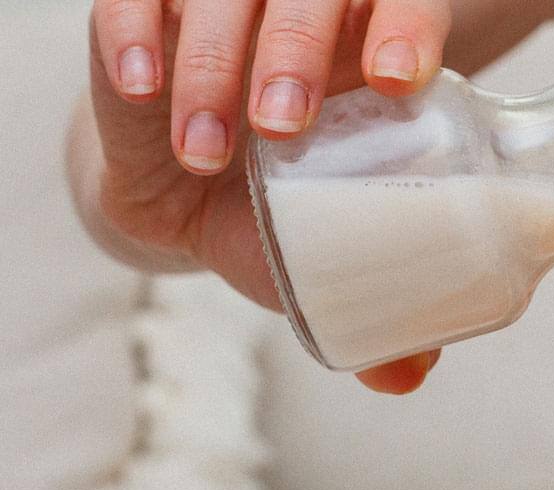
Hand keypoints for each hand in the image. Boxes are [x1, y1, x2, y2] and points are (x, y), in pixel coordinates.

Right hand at [84, 0, 449, 392]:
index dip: (409, 28)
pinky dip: (135, 40)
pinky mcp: (145, 13)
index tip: (399, 81)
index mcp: (372, 49)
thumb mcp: (329, 256)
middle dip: (297, 52)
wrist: (188, 202)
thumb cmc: (281, 214)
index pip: (408, 3)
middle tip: (282, 127)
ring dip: (216, 65)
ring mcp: (222, 5)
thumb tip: (407, 375)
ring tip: (209, 151)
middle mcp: (303, 12)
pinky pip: (132, 0)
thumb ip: (379, 307)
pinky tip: (143, 91)